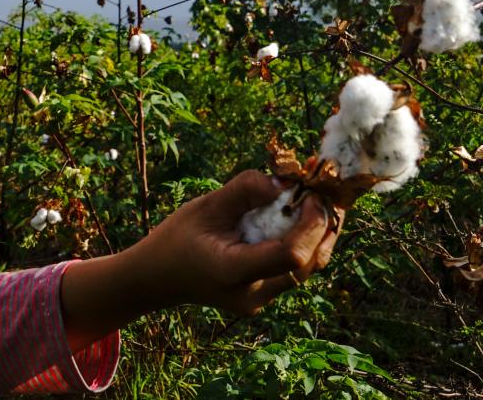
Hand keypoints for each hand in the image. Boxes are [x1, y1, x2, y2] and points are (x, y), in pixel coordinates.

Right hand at [131, 170, 342, 313]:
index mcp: (233, 272)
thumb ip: (245, 190)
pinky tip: (302, 218)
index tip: (309, 193)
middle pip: (309, 263)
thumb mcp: (206, 205)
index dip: (311, 222)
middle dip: (323, 225)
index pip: (291, 254)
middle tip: (322, 191)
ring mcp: (259, 301)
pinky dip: (305, 243)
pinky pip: (296, 271)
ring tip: (317, 200)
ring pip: (308, 269)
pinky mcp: (264, 297)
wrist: (159, 277)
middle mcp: (252, 294)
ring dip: (319, 234)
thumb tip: (286, 182)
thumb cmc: (178, 237)